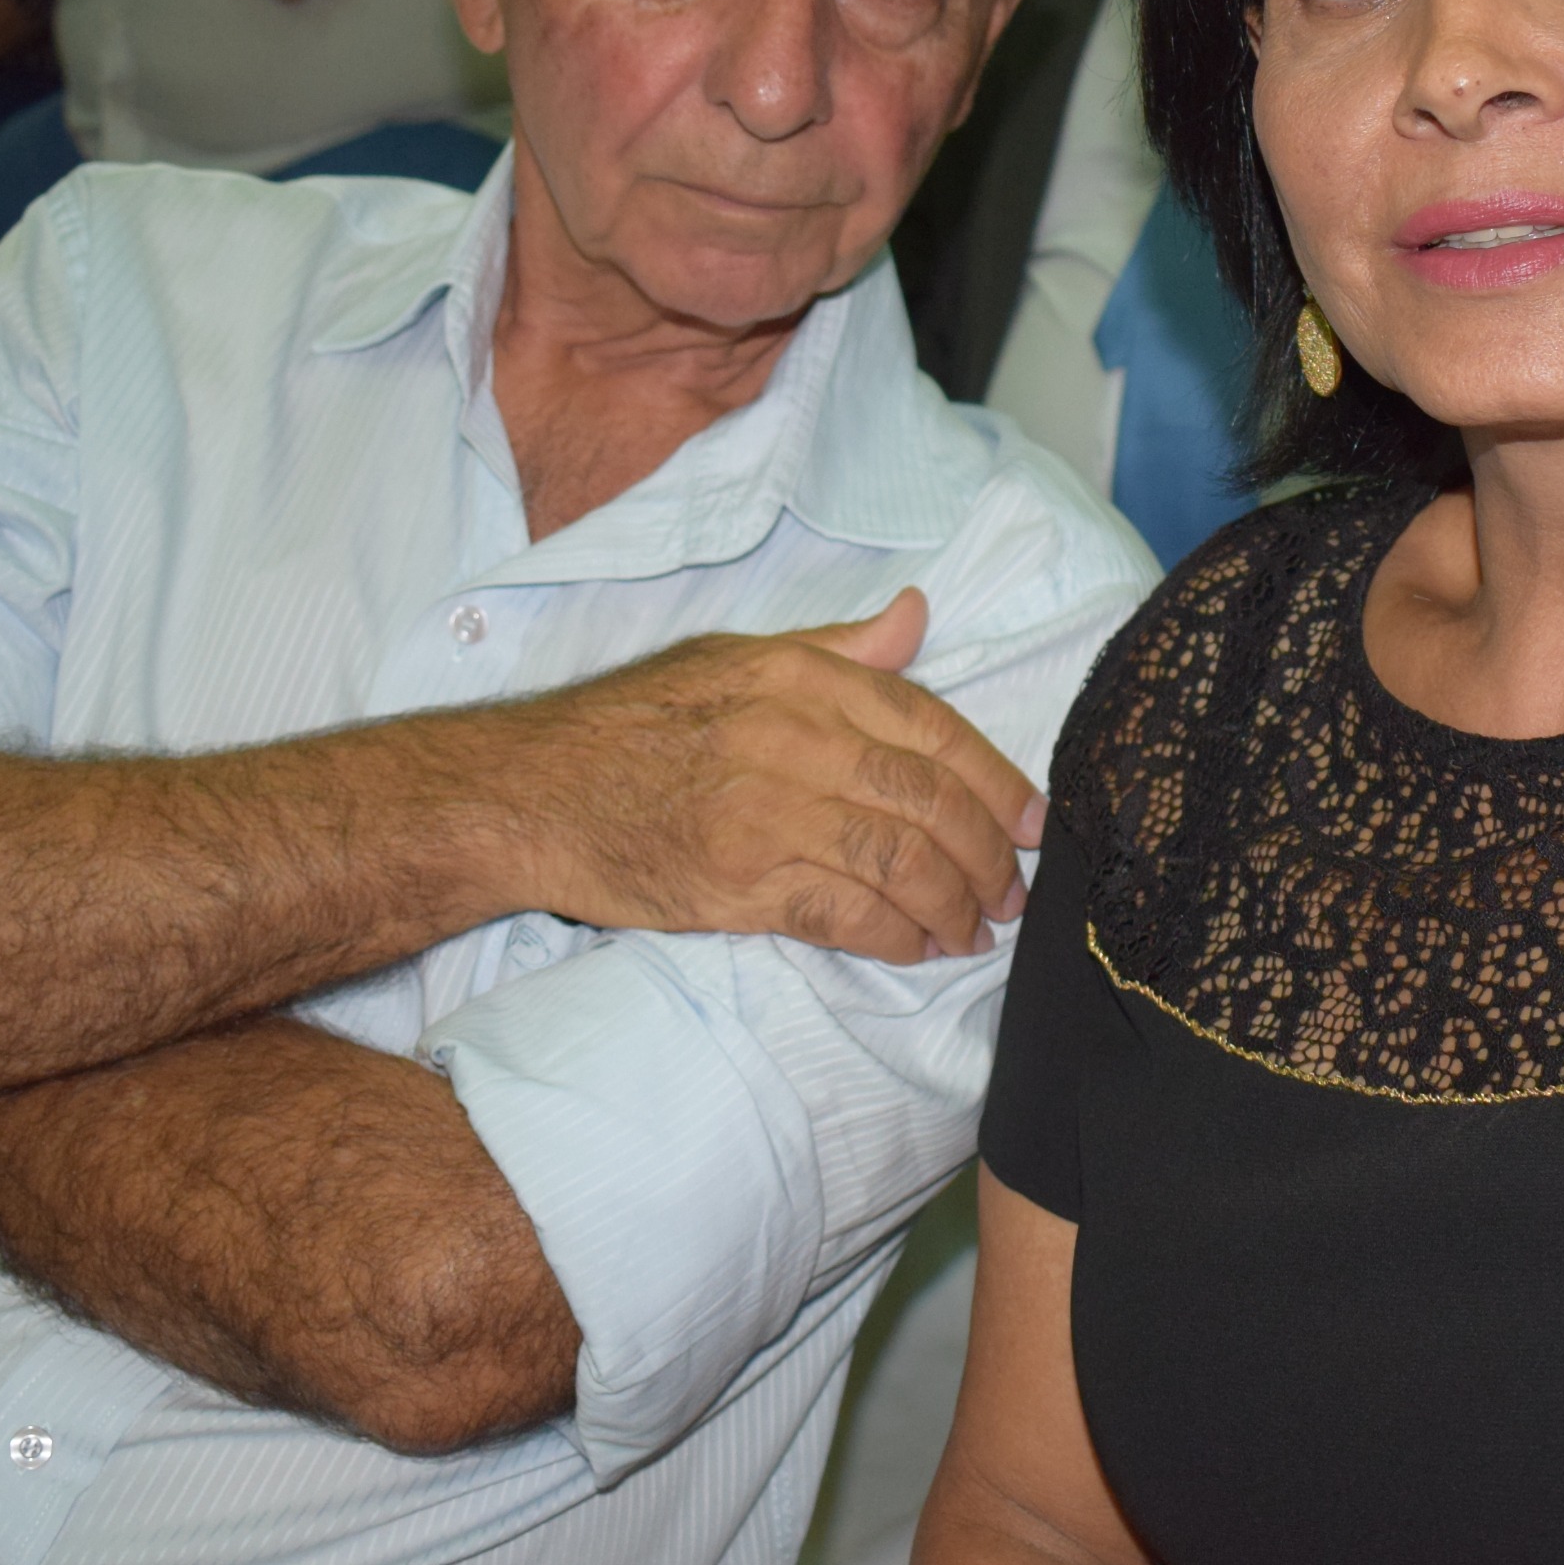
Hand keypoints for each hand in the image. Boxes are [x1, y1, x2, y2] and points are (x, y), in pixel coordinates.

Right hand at [497, 589, 1045, 965]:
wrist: (529, 790)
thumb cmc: (628, 725)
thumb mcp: (730, 656)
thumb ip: (835, 648)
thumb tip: (915, 615)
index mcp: (797, 675)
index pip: (931, 726)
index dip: (997, 781)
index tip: (1034, 822)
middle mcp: (791, 736)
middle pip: (929, 800)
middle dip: (989, 856)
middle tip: (1013, 892)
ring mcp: (765, 813)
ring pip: (902, 862)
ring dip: (955, 905)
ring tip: (973, 930)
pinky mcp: (738, 884)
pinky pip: (847, 915)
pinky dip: (897, 937)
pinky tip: (918, 948)